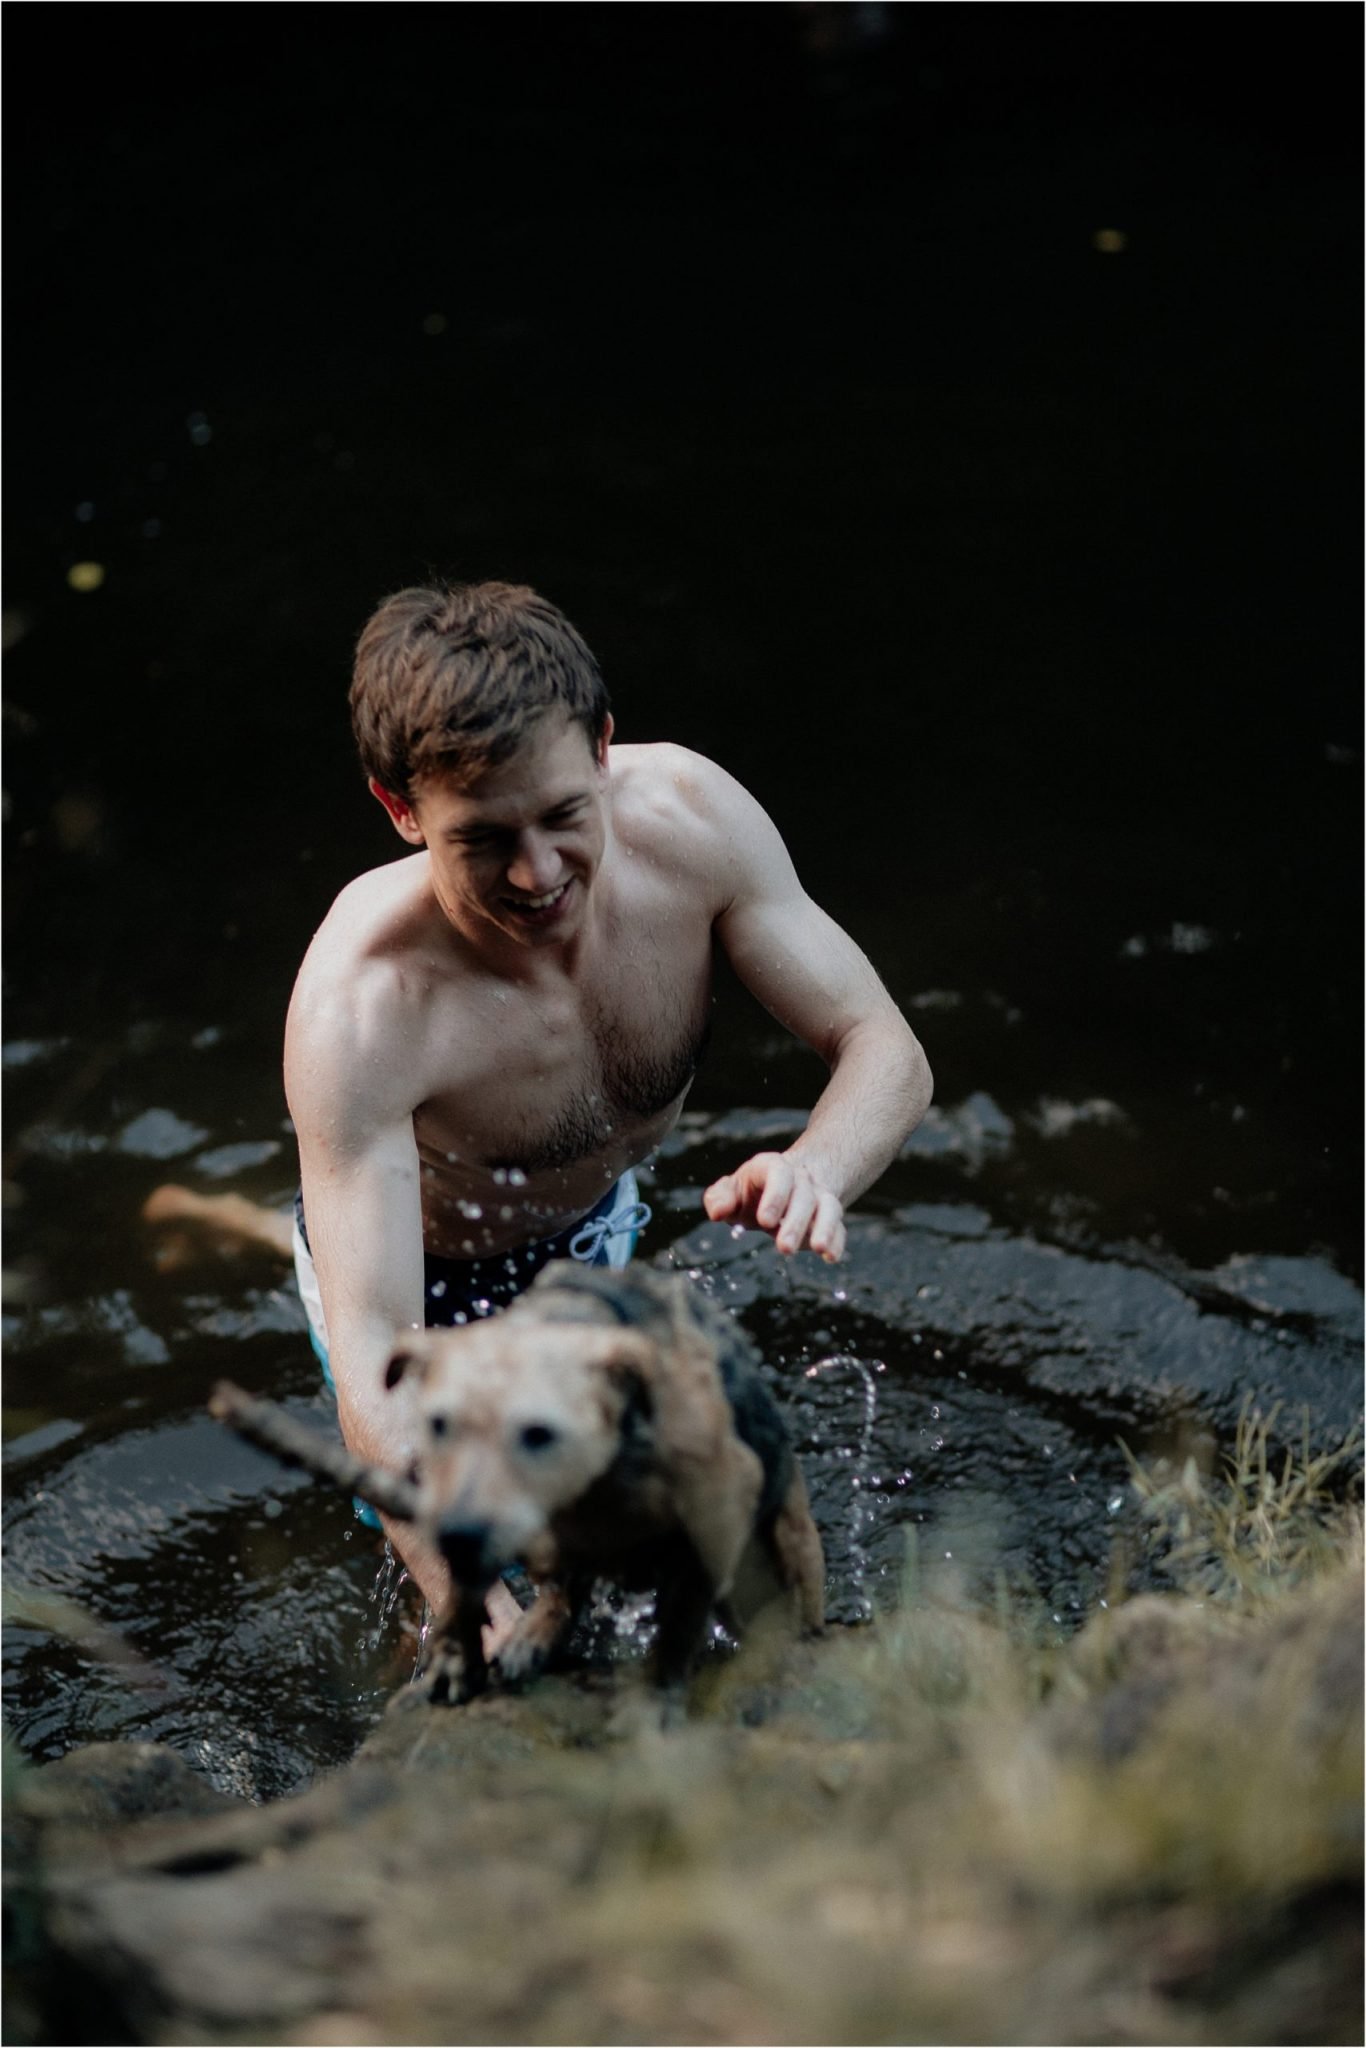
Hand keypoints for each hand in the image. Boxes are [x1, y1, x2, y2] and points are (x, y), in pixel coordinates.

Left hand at [703, 1151, 845, 1261]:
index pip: (780, 1174)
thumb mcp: (730, 1190)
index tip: (764, 1222)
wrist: (783, 1186)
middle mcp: (801, 1179)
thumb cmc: (750, 1191)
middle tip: (784, 1248)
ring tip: (820, 1249)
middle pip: (804, 1196)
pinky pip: (838, 1226)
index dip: (775, 1197)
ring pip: (828, 1207)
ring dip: (824, 1228)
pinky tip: (831, 1257)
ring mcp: (818, 1197)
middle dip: (795, 1222)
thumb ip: (719, 1199)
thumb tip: (718, 1212)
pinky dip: (837, 1241)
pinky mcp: (828, 1217)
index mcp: (773, 1167)